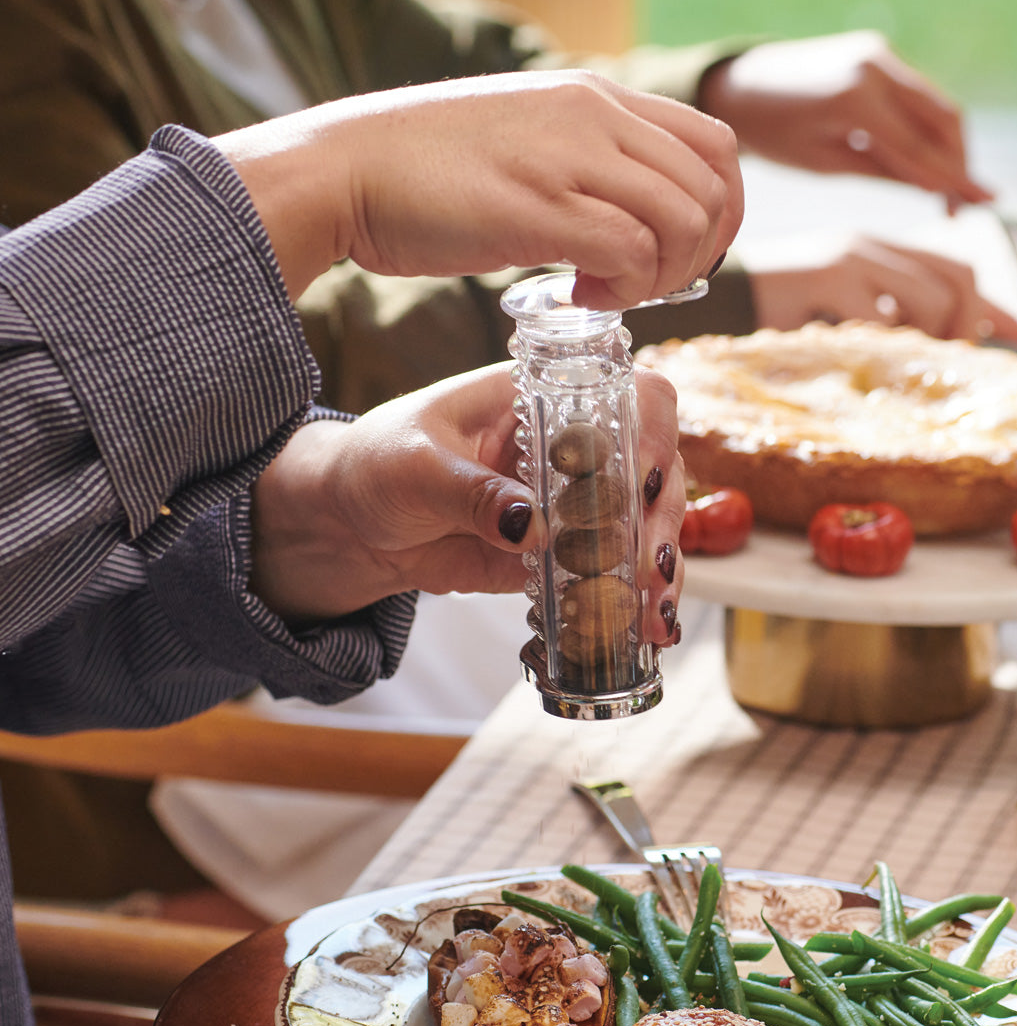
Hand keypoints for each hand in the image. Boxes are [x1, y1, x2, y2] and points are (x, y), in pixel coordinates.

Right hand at [216, 70, 742, 310]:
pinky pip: (630, 250)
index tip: (677, 256)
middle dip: (698, 255)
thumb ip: (585, 167)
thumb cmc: (428, 170)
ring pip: (683, 220)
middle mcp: (596, 116)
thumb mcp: (529, 146)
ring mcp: (570, 158)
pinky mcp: (539, 208)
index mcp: (599, 98)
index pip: (717, 146)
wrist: (348, 169)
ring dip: (662, 276)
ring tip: (607, 292)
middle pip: (714, 187)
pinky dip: (623, 290)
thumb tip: (632, 219)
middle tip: (643, 285)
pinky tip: (579, 297)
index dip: (720, 213)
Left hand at [248, 363, 685, 645]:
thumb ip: (470, 492)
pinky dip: (626, 601)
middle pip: (650, 468)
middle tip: (653, 567)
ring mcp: (567, 503)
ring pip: (638, 525)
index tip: (645, 480)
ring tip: (652, 613)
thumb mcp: (414, 468)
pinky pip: (604, 574)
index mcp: (540, 399)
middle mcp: (568, 447)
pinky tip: (640, 631)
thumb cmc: (374, 465)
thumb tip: (531, 526)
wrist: (347, 524)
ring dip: (656, 569)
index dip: (651, 432)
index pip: (626, 395)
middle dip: (660, 519)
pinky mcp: (555, 555)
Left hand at [699, 32, 990, 210]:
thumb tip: (933, 187)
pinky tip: (926, 162)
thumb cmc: (773, 133)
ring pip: (934, 104)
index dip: (954, 178)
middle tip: (967, 204)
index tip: (983, 202)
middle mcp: (875, 66)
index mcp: (856, 99)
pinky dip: (927, 128)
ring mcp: (878, 53)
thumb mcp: (824, 163)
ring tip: (949, 190)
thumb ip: (882, 171)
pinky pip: (915, 95)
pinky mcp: (876, 53)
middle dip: (959, 161)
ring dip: (947, 146)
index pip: (919, 147)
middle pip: (942, 117)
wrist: (741, 86)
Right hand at [747, 236, 1016, 343]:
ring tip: (910, 370)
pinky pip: (881, 317)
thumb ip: (878, 318)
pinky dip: (890, 347)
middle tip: (951, 366)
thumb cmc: (770, 312)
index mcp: (879, 251)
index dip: (995, 307)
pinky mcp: (826, 276)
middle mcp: (872, 247)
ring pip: (930, 296)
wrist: (715, 295)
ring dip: (934, 340)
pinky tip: (874, 367)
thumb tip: (928, 356)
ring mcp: (851, 258)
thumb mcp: (835, 311)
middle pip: (958, 276)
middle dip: (969, 325)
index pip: (957, 268)